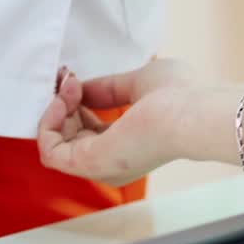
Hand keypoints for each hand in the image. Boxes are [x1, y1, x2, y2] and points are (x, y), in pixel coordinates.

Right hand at [38, 60, 197, 185]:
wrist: (194, 112)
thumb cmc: (182, 96)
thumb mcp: (138, 82)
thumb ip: (108, 88)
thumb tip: (81, 87)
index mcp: (129, 145)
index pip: (88, 130)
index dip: (76, 101)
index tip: (72, 77)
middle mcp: (113, 162)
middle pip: (69, 137)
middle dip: (62, 102)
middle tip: (67, 77)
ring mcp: (100, 166)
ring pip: (55, 144)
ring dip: (55, 108)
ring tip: (69, 84)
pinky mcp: (89, 164)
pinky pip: (50, 151)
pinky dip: (49, 122)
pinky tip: (64, 98)